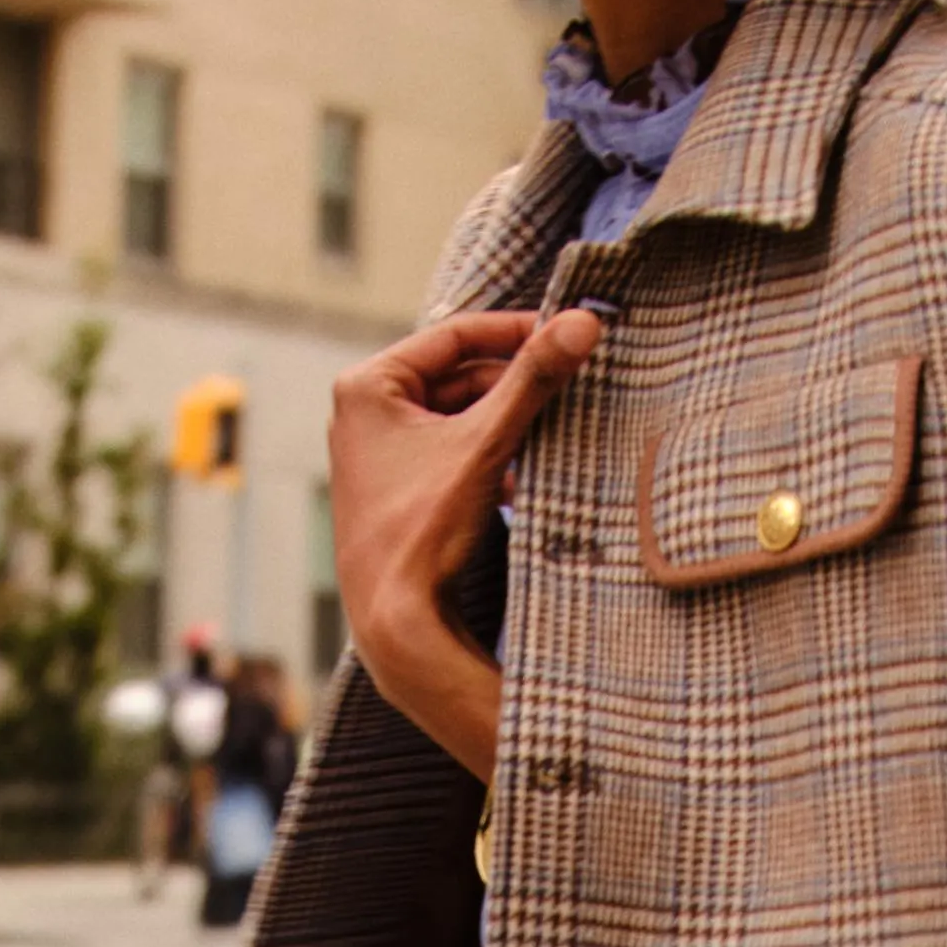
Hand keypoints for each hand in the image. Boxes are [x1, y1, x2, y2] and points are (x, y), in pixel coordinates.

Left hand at [331, 302, 605, 785]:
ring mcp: (377, 455)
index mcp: (368, 387)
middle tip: (569, 388)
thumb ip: (533, 379)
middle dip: (514, 388)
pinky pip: (452, 456)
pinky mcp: (395, 491)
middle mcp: (363, 415)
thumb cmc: (423, 531)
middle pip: (459, 377)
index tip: (565, 336)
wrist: (398, 624)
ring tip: (549, 439)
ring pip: (459, 419)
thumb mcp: (485, 444)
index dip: (515, 331)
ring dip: (507, 428)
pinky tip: (519, 485)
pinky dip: (489, 461)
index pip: (455, 335)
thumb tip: (583, 322)